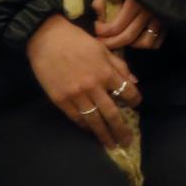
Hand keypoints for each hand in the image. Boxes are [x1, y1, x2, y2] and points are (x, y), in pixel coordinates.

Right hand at [27, 15, 138, 148]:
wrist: (48, 40)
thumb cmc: (78, 41)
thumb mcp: (103, 49)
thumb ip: (119, 66)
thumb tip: (134, 82)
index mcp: (106, 72)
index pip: (127, 91)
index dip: (135, 100)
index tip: (137, 105)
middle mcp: (93, 86)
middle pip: (112, 113)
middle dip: (121, 129)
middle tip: (127, 142)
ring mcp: (76, 95)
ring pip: (94, 121)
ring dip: (104, 135)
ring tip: (111, 145)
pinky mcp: (61, 101)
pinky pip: (77, 119)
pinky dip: (85, 127)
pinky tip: (91, 132)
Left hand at [92, 0, 169, 50]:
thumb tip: (99, 16)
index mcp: (135, 1)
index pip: (116, 26)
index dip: (103, 31)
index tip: (98, 27)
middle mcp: (149, 12)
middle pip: (128, 37)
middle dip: (111, 43)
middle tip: (103, 41)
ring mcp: (160, 18)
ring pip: (144, 43)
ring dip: (130, 44)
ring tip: (120, 39)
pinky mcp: (167, 21)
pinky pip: (157, 42)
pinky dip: (145, 43)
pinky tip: (136, 38)